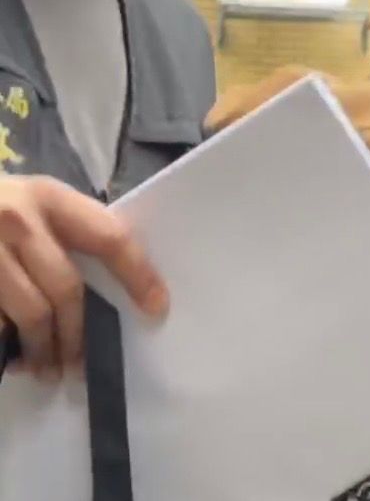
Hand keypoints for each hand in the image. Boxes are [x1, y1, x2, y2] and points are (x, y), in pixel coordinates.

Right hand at [0, 177, 166, 380]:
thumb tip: (111, 286)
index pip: (109, 238)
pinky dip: (6, 345)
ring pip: (29, 312)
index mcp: (48, 197)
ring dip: (43, 349)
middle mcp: (16, 220)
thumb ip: (65, 230)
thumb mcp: (30, 200)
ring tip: (46, 369)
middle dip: (77, 333)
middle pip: (65, 288)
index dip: (137, 275)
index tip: (156, 307)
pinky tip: (11, 359)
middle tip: (81, 363)